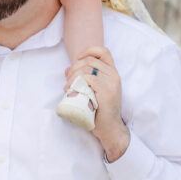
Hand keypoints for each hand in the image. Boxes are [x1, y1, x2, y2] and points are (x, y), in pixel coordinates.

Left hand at [65, 46, 129, 160]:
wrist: (110, 128)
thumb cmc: (100, 110)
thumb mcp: (92, 91)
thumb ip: (83, 78)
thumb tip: (67, 69)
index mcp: (112, 73)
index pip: (103, 51)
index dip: (88, 51)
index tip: (77, 60)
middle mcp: (114, 75)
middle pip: (89, 60)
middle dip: (74, 68)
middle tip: (68, 80)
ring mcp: (111, 83)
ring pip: (86, 69)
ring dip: (72, 76)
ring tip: (68, 87)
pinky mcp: (107, 91)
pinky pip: (88, 79)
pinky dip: (75, 83)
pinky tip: (70, 90)